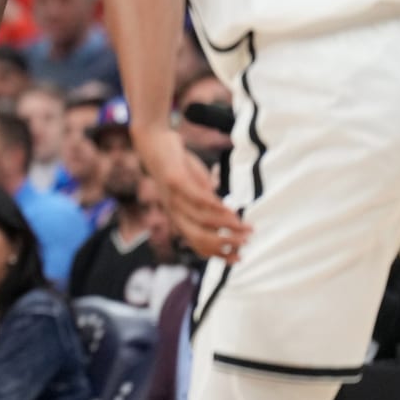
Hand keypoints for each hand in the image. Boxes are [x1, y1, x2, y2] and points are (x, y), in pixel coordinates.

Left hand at [135, 126, 248, 259]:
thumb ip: (209, 203)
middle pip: (200, 237)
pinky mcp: (175, 180)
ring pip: (202, 219)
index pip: (197, 243)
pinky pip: (197, 197)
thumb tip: (228, 216)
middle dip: (225, 243)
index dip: (218, 253)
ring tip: (245, 225)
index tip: (239, 257)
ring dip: (226, 224)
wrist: (153, 141)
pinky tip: (230, 209)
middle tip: (246, 242)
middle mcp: (173, 211)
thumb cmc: (177, 166)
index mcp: (177, 216)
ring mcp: (173, 197)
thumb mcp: (195, 187)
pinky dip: (215, 206)